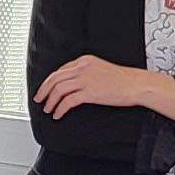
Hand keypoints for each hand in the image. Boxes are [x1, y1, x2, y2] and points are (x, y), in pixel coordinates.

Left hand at [36, 55, 174, 118]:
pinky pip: (68, 101)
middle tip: (39, 99)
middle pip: (55, 78)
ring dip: (50, 101)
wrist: (136, 84)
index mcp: (85, 60)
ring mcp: (85, 79)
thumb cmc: (123, 80)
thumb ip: (86, 73)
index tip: (45, 89)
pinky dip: (60, 109)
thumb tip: (74, 85)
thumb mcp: (101, 70)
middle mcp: (82, 67)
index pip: (60, 70)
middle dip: (44, 90)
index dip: (50, 81)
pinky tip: (58, 114)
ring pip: (59, 89)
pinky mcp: (90, 92)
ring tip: (48, 109)